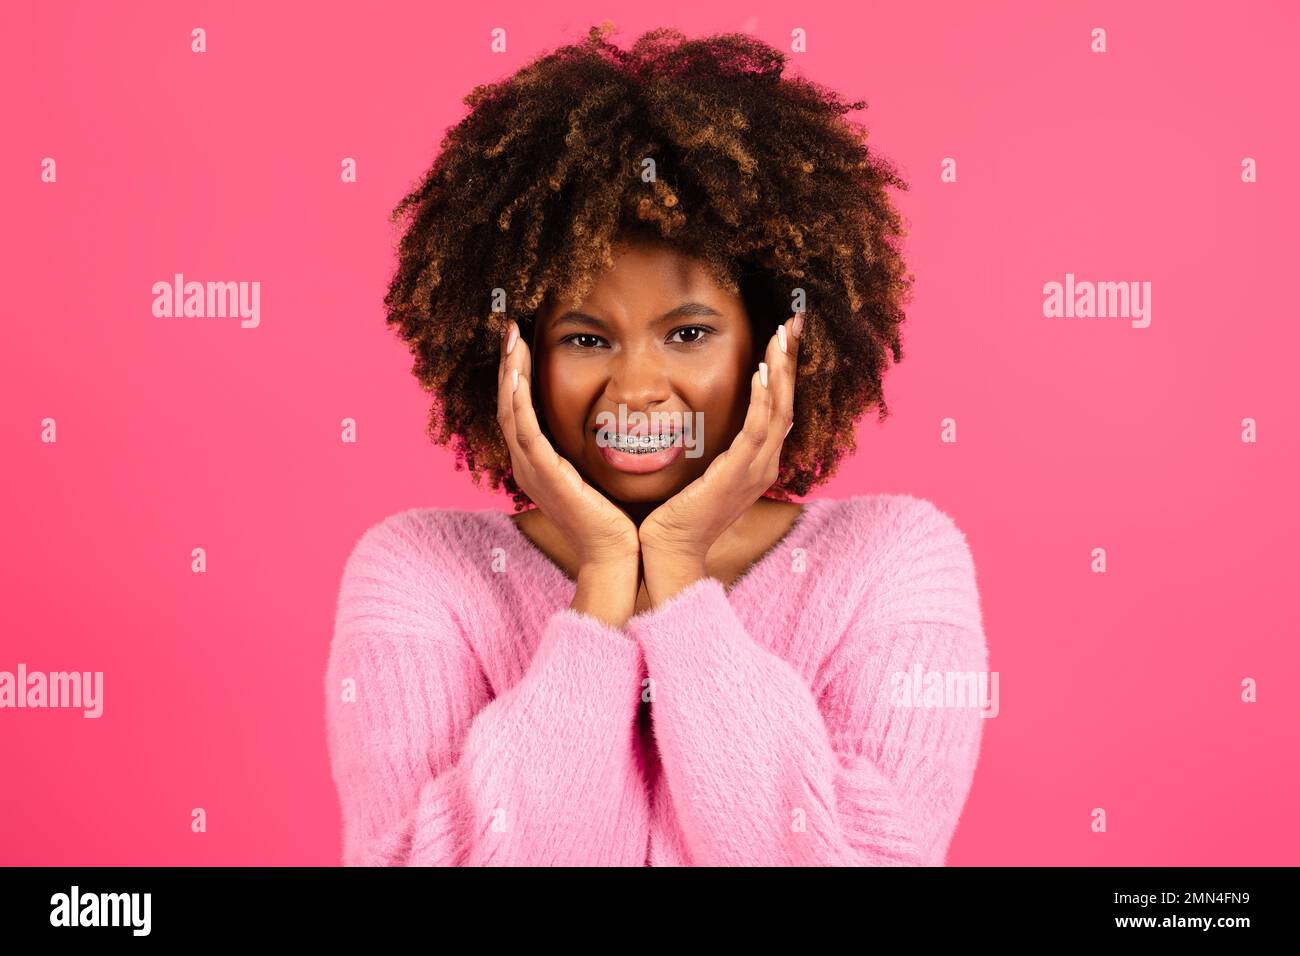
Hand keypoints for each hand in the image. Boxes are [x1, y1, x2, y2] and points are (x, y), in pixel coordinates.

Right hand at [497, 319, 639, 567]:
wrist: (617, 556)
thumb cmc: (617, 520)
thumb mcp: (600, 475)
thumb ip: (596, 450)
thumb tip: (615, 422)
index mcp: (539, 465)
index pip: (520, 412)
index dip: (518, 377)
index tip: (524, 345)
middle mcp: (527, 466)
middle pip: (508, 406)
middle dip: (509, 366)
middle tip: (511, 331)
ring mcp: (531, 470)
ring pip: (510, 411)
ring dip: (510, 372)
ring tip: (512, 339)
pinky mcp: (543, 473)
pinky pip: (523, 428)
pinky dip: (517, 397)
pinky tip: (518, 371)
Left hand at [639, 311, 803, 561]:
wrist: (671, 551)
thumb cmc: (679, 513)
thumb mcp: (704, 473)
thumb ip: (717, 449)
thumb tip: (712, 422)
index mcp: (759, 462)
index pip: (780, 406)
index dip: (785, 370)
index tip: (785, 335)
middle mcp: (765, 464)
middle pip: (788, 401)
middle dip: (792, 359)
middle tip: (796, 320)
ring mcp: (755, 470)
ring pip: (780, 409)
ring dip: (782, 369)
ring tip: (783, 334)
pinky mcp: (738, 474)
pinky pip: (758, 429)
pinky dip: (763, 398)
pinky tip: (762, 371)